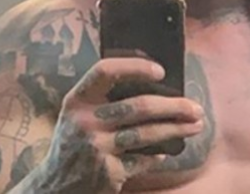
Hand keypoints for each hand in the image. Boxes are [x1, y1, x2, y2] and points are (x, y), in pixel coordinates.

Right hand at [32, 58, 203, 193]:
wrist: (53, 187)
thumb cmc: (74, 143)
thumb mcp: (78, 116)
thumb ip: (103, 99)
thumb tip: (156, 84)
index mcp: (77, 100)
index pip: (105, 71)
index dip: (135, 67)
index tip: (161, 71)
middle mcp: (84, 122)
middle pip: (139, 106)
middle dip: (175, 106)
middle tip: (196, 108)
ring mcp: (96, 148)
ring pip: (148, 133)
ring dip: (178, 129)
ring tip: (196, 125)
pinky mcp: (108, 173)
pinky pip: (143, 160)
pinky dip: (158, 155)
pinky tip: (167, 152)